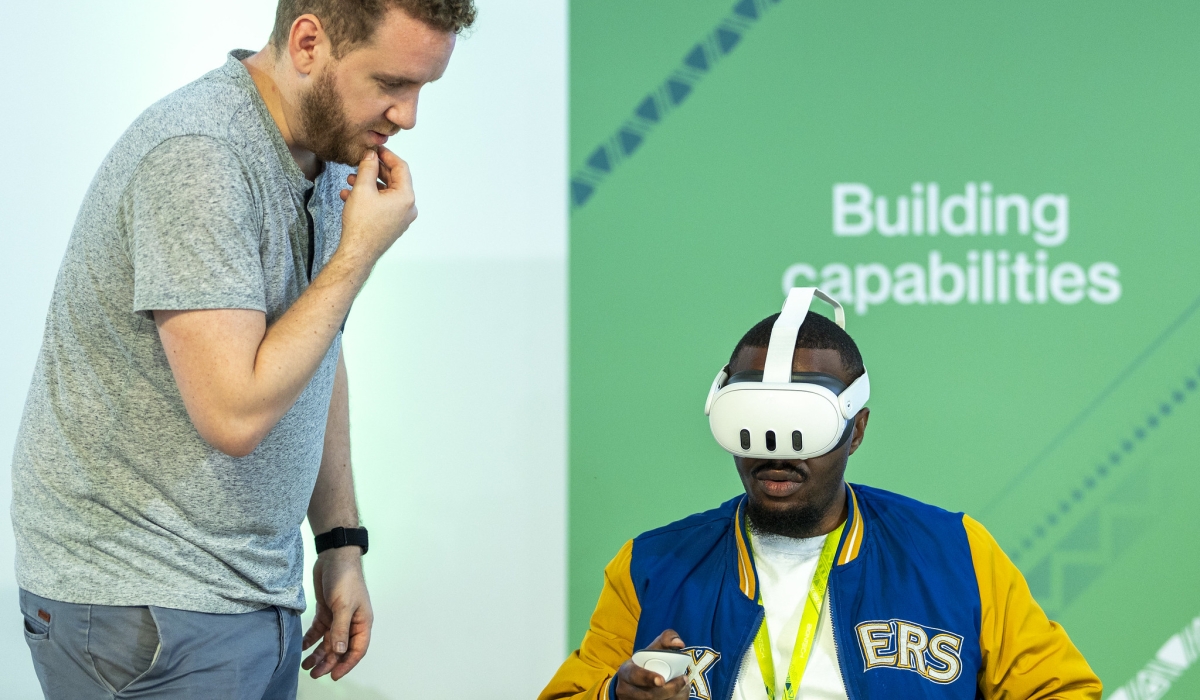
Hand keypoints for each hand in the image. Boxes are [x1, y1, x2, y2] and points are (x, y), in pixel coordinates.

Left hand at [301, 547, 373, 679]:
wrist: (334, 557)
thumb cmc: (346, 579)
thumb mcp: (343, 606)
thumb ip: (341, 629)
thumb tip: (339, 651)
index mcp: (362, 622)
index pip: (356, 649)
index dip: (346, 664)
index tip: (333, 675)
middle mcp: (351, 622)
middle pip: (340, 649)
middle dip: (328, 662)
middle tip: (314, 674)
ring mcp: (338, 617)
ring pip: (328, 642)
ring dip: (318, 654)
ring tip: (305, 666)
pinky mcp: (326, 610)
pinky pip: (318, 630)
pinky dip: (311, 639)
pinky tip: (302, 647)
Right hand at [337, 146, 416, 264]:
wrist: (357, 253)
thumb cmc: (361, 224)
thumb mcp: (362, 189)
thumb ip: (368, 168)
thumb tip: (371, 155)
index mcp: (406, 197)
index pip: (401, 167)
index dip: (387, 155)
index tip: (375, 149)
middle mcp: (408, 208)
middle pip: (394, 180)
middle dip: (375, 170)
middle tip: (362, 162)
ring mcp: (401, 218)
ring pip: (386, 193)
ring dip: (369, 184)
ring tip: (351, 179)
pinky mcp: (392, 225)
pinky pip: (383, 205)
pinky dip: (369, 198)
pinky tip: (350, 195)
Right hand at [615, 629, 690, 699]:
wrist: (635, 683)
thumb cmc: (647, 663)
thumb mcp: (652, 649)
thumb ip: (666, 639)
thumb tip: (679, 643)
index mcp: (626, 671)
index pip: (634, 675)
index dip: (647, 678)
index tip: (662, 680)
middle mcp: (626, 690)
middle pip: (648, 696)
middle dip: (669, 690)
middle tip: (684, 680)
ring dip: (674, 697)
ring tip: (685, 687)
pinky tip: (679, 695)